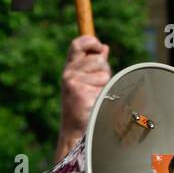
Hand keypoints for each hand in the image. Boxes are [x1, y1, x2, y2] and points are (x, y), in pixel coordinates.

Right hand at [57, 35, 111, 158]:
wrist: (76, 131)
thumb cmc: (82, 108)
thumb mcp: (85, 82)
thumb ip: (94, 65)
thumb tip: (104, 48)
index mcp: (69, 70)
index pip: (77, 45)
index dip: (90, 41)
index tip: (99, 46)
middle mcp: (69, 74)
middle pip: (98, 60)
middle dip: (104, 71)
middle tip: (97, 87)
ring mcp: (74, 84)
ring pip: (104, 73)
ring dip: (105, 85)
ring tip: (95, 97)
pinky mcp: (82, 93)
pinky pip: (104, 86)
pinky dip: (104, 96)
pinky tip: (95, 104)